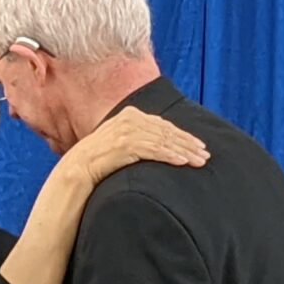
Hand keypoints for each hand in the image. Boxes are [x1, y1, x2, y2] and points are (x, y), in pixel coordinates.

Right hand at [62, 107, 209, 184]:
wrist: (77, 168)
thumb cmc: (98, 161)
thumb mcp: (119, 143)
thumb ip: (136, 139)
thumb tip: (157, 145)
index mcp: (130, 115)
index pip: (163, 125)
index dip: (183, 135)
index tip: (198, 145)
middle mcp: (130, 119)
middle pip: (167, 131)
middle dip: (188, 144)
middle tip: (205, 154)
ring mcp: (128, 131)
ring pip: (164, 141)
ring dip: (185, 152)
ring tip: (199, 161)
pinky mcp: (126, 144)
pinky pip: (154, 150)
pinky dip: (171, 156)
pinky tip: (183, 162)